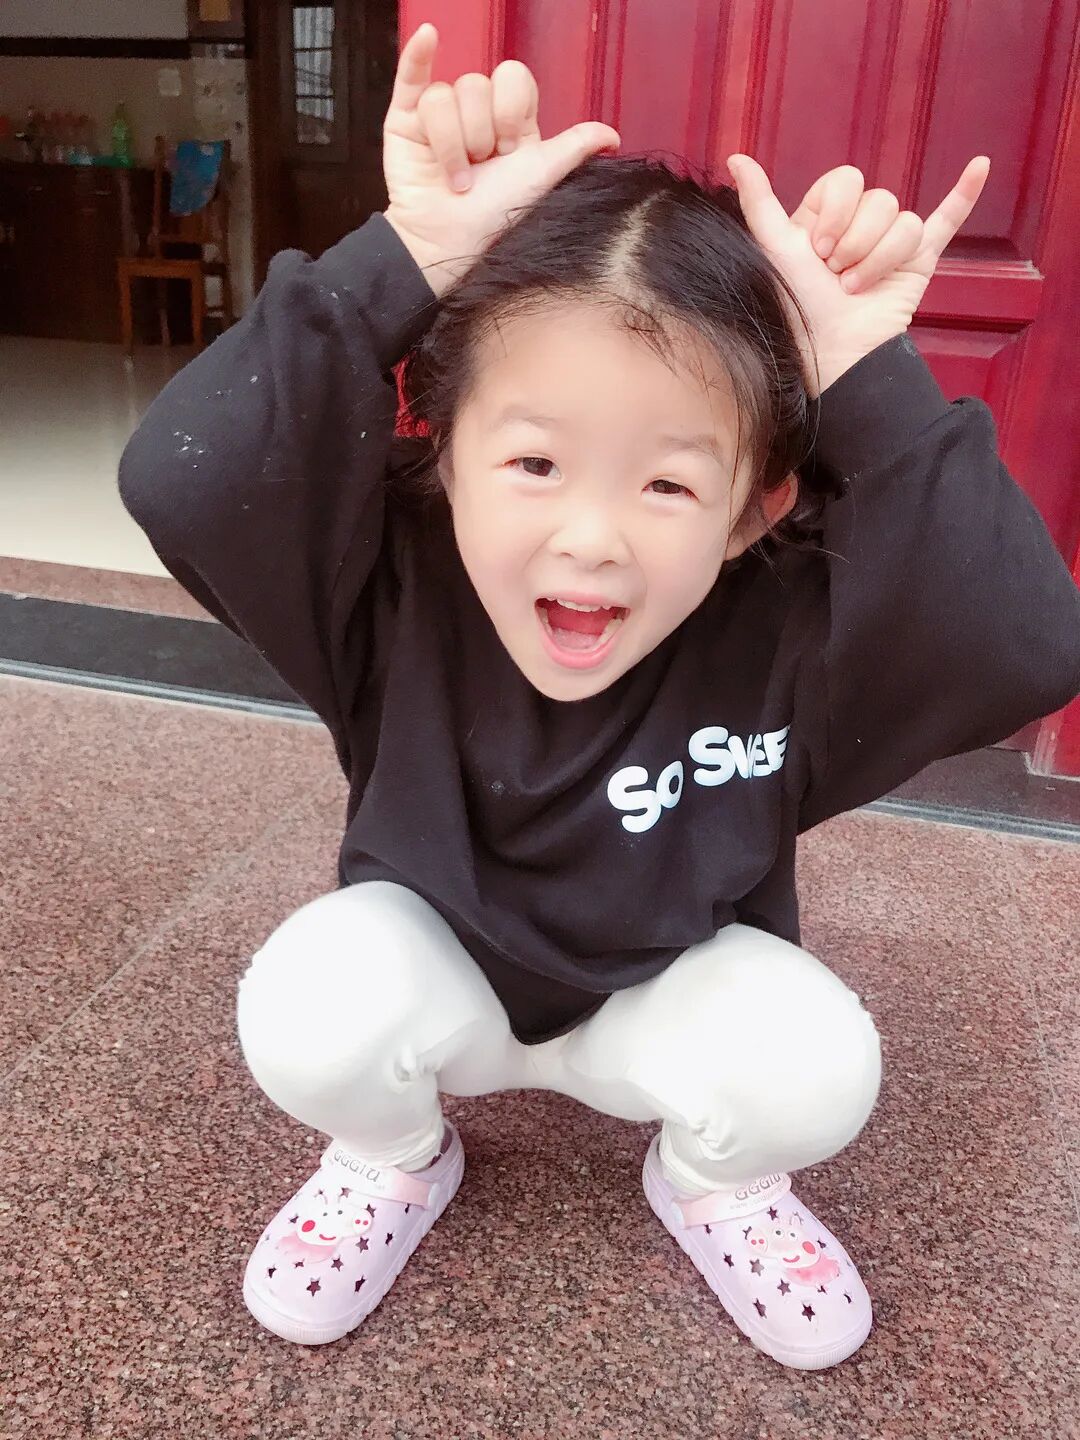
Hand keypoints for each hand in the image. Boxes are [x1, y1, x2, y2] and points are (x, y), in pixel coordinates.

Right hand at [382, 22, 620, 296]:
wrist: (448, 243)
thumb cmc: (493, 217)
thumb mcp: (541, 177)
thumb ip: (574, 148)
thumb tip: (613, 136)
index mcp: (507, 119)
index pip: (513, 78)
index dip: (511, 110)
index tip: (510, 149)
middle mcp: (474, 112)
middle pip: (478, 85)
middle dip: (481, 133)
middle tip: (480, 167)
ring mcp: (438, 114)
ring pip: (445, 96)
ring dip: (453, 145)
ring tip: (455, 177)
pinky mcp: (405, 121)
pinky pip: (411, 75)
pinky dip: (417, 55)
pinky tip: (427, 36)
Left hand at [726, 154, 990, 395]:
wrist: (836, 351)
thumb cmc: (800, 306)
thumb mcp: (774, 248)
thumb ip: (758, 202)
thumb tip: (736, 157)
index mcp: (825, 217)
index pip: (844, 181)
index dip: (834, 214)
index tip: (816, 250)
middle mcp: (858, 226)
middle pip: (878, 200)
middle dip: (857, 241)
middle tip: (837, 274)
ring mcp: (891, 242)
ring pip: (905, 221)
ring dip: (880, 259)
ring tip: (858, 288)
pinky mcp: (919, 261)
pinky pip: (945, 221)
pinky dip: (963, 196)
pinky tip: (979, 167)